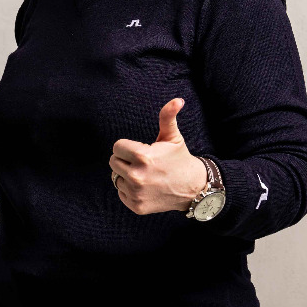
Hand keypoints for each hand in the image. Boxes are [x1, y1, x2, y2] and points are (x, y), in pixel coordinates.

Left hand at [109, 98, 209, 214]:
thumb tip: (178, 100)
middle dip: (125, 160)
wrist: (193, 188)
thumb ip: (168, 116)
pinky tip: (145, 187)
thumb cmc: (179, 159)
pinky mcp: (137, 206)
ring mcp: (136, 193)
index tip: (140, 150)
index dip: (127, 147)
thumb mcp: (173, 137)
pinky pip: (121, 193)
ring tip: (144, 174)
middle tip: (142, 162)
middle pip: (113, 162)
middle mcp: (137, 176)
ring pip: (116, 178)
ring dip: (126, 175)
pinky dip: (129, 190)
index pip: (117, 147)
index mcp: (143, 157)